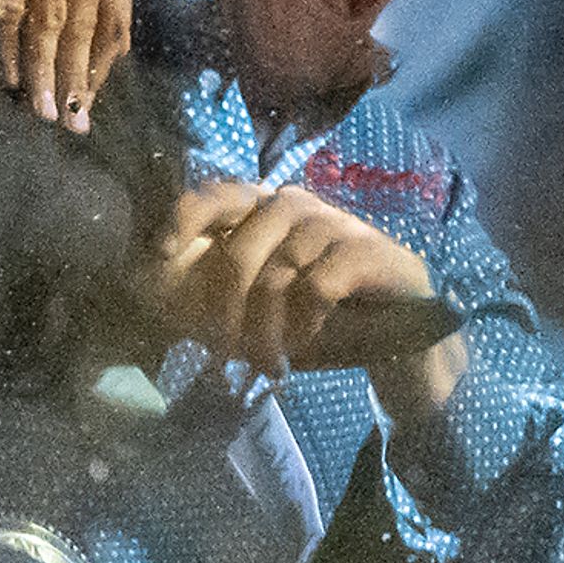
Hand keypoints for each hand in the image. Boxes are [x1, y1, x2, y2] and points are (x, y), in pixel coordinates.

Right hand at [0, 0, 137, 129]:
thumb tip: (96, 54)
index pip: (115, 14)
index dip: (102, 68)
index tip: (89, 105)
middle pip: (84, 24)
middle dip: (74, 80)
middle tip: (67, 123)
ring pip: (47, 20)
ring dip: (42, 73)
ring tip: (39, 110)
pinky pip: (7, 5)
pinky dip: (5, 46)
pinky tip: (6, 75)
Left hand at [154, 181, 462, 407]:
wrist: (405, 346)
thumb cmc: (325, 324)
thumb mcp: (264, 312)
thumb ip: (222, 296)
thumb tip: (158, 291)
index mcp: (269, 212)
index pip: (219, 195)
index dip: (186, 218)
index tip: (162, 254)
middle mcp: (299, 207)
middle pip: (239, 251)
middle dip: (224, 313)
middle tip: (222, 358)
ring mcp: (335, 225)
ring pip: (276, 276)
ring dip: (265, 332)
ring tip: (269, 367)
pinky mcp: (367, 251)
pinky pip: (316, 287)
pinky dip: (303, 324)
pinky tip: (304, 346)